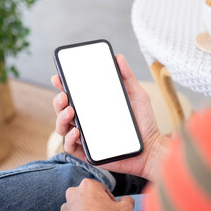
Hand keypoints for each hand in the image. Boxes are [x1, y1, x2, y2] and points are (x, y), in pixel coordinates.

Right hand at [51, 54, 167, 179]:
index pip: (73, 96)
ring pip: (62, 128)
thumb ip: (127, 77)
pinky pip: (70, 147)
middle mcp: (87, 121)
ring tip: (70, 111)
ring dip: (61, 118)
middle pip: (63, 110)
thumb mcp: (137, 96)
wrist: (152, 149)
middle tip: (64, 96)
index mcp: (94, 108)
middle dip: (58, 102)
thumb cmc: (144, 123)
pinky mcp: (88, 153)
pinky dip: (68, 139)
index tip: (59, 78)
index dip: (62, 86)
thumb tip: (118, 57)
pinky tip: (76, 131)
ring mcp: (86, 138)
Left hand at [57, 178, 133, 210]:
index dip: (110, 200)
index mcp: (88, 185)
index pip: (103, 189)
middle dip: (97, 206)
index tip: (112, 210)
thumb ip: (128, 200)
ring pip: (80, 207)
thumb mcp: (126, 210)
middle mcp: (73, 192)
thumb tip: (126, 200)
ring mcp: (65, 207)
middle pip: (90, 197)